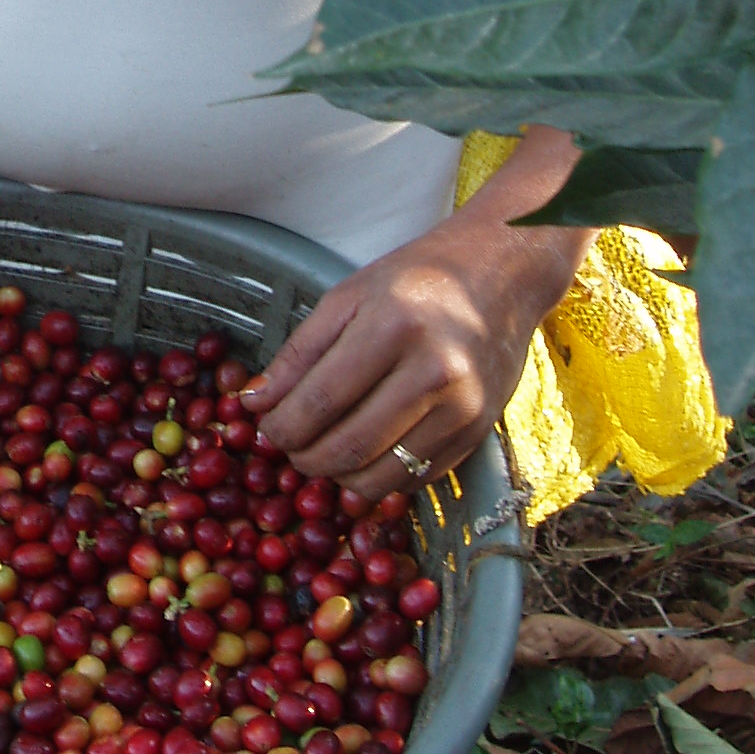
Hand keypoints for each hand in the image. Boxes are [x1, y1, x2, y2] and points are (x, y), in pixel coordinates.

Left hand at [241, 212, 584, 501]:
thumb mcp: (348, 298)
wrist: (502, 274)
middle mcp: (434, 373)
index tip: (264, 429)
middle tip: (289, 448)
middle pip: (346, 448)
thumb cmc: (417, 280)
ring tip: (322, 452)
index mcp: (393, 328)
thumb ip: (298, 353)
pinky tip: (363, 453)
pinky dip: (377, 478)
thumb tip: (253, 403)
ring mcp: (462, 409)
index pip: (319, 402)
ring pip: (378, 477)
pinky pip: (412, 479)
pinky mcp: (477, 434)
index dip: (280, 427)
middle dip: (302, 459)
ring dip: (337, 476)